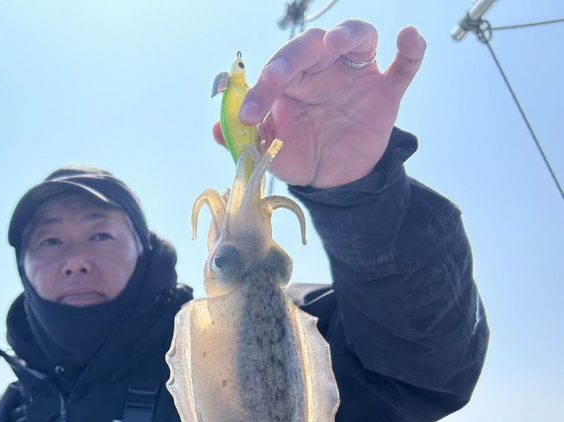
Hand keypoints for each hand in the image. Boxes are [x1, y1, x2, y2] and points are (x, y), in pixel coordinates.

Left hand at [214, 21, 425, 188]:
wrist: (333, 179)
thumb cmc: (299, 153)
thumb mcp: (270, 149)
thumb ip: (246, 137)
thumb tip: (217, 128)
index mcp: (292, 78)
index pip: (275, 70)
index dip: (259, 90)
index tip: (246, 116)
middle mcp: (324, 68)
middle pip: (310, 45)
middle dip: (290, 58)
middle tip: (275, 78)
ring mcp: (358, 76)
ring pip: (358, 37)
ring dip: (347, 34)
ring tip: (335, 42)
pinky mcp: (386, 93)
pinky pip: (404, 66)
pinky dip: (411, 50)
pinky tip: (409, 36)